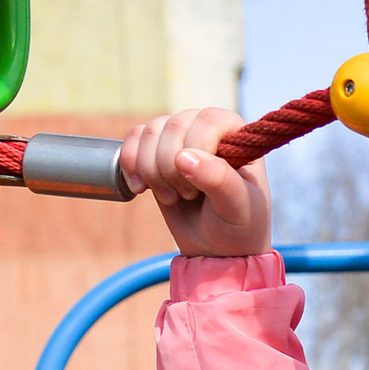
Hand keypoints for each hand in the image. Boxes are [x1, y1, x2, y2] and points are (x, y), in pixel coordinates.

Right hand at [120, 107, 272, 259]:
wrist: (217, 249)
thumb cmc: (238, 226)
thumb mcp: (237, 207)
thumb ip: (219, 180)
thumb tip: (184, 157)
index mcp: (235, 134)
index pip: (208, 120)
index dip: (196, 149)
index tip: (200, 186)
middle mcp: (206, 129)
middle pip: (173, 125)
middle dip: (171, 167)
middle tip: (188, 196)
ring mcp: (178, 140)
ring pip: (149, 132)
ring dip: (151, 170)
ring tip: (171, 197)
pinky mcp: (155, 155)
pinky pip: (132, 141)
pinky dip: (129, 164)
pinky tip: (140, 188)